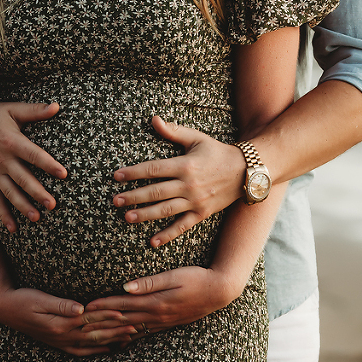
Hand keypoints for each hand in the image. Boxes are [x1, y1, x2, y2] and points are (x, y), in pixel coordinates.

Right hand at [0, 98, 66, 231]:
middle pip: (23, 179)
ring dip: (23, 206)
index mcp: (12, 142)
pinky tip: (13, 228)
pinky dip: (3, 213)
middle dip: (38, 193)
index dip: (48, 164)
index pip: (34, 155)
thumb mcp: (14, 109)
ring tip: (37, 218)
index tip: (63, 174)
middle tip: (53, 205)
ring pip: (9, 192)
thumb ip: (35, 111)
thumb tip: (57, 106)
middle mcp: (2, 159)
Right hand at [0, 285, 137, 356]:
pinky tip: (107, 350)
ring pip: (91, 344)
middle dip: (116, 331)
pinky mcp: (58, 342)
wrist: (5, 309)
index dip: (108, 317)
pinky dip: (96, 351)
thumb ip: (61, 305)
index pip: (90, 320)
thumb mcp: (40, 299)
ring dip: (111, 341)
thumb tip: (80, 309)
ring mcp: (61, 341)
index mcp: (61, 324)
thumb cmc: (23, 299)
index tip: (125, 314)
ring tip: (129, 339)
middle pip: (95, 334)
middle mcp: (63, 335)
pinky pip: (80, 351)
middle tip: (137, 328)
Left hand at [84, 266, 237, 333]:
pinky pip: (141, 334)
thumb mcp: (174, 276)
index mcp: (155, 302)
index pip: (122, 305)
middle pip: (122, 321)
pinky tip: (117, 341)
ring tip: (92, 337)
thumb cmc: (196, 278)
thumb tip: (125, 287)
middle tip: (79, 327)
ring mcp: (161, 323)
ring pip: (129, 331)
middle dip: (100, 324)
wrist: (218, 292)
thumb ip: (149, 283)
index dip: (102, 307)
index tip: (83, 308)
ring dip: (110, 333)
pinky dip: (126, 338)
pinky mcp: (166, 324)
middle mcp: (155, 316)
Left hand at [112, 116, 245, 246]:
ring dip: (145, 214)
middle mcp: (188, 185)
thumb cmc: (218, 152)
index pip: (153, 169)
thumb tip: (154, 120)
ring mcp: (195, 201)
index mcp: (185, 165)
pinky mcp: (202, 214)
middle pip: (155, 191)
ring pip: (165, 210)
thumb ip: (174, 132)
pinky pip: (182, 226)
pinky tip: (153, 241)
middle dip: (133, 196)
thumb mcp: (197, 138)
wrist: (246, 171)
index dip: (134, 172)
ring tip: (127, 217)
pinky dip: (167, 235)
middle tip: (115, 200)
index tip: (117, 176)